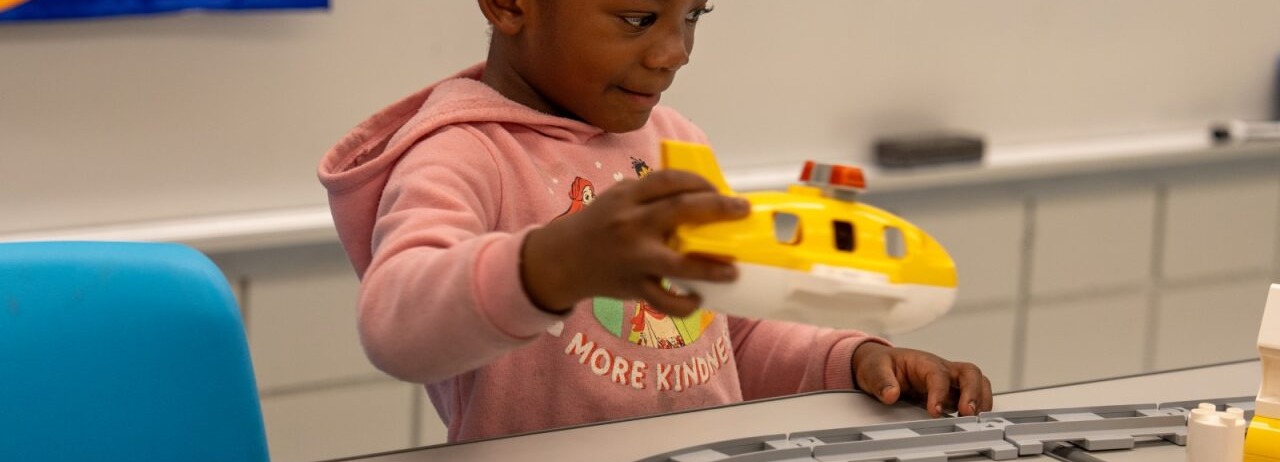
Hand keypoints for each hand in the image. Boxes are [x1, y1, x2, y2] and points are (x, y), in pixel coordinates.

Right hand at [521, 170, 749, 314]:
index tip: (719, 188)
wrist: (560, 260)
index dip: (699, 182)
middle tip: (742, 210)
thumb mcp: (617, 198)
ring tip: (733, 271)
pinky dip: (685, 303)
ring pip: (679, 266)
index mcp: (628, 198)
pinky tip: (699, 299)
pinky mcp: (633, 287)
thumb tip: (699, 195)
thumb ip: (650, 194)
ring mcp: (633, 259)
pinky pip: (664, 300)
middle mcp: (631, 226)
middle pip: (681, 212)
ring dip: (711, 268)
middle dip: (718, 209)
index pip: (669, 181)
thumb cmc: (598, 224)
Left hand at [852, 342, 992, 416]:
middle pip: (969, 373)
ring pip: (977, 383)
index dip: (940, 392)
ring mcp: (949, 381)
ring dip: (981, 400)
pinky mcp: (951, 393)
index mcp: (923, 362)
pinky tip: (971, 420)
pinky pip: (972, 396)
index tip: (934, 410)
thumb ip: (881, 381)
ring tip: (974, 419)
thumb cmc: (880, 364)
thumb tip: (891, 394)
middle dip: (973, 393)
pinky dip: (978, 406)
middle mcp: (942, 369)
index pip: (938, 374)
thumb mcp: (874, 369)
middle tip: (968, 413)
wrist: (879, 364)